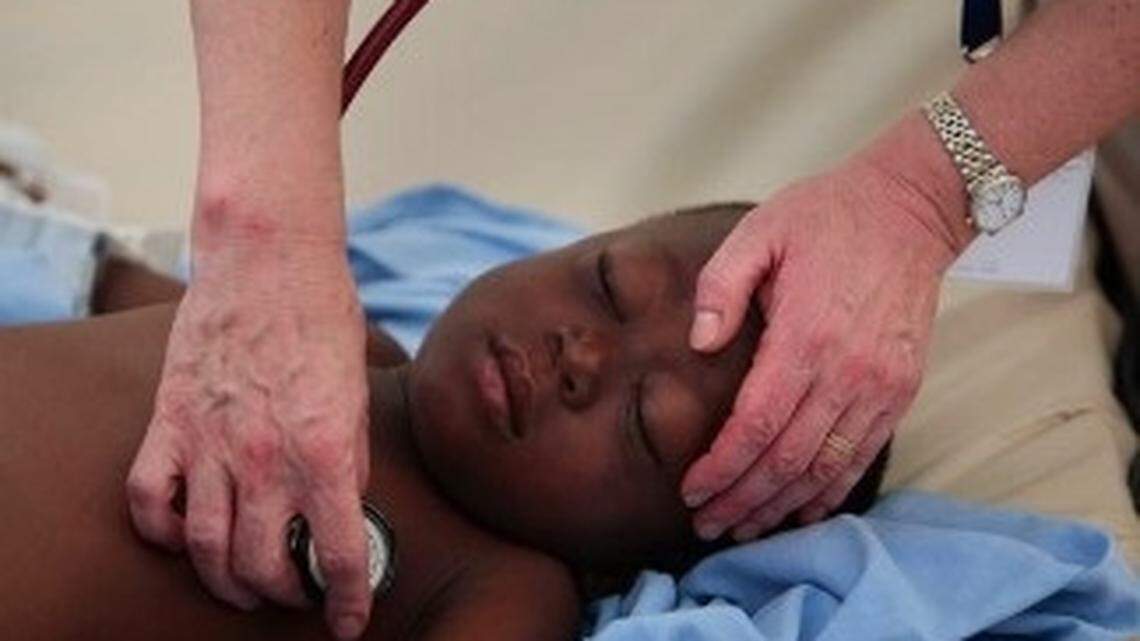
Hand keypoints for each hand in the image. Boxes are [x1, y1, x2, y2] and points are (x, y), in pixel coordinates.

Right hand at [127, 233, 372, 638]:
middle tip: (299, 593)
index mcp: (325, 452)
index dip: (348, 601)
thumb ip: (351, 459)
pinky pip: (148, 500)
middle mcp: (265, 458)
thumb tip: (341, 507)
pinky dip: (163, 532)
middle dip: (286, 596)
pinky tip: (185, 536)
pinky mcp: (169, 423)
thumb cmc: (324, 318)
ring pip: (205, 548)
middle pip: (263, 567)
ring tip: (244, 587)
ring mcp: (209, 443)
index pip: (337, 555)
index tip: (350, 621)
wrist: (269, 259)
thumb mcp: (358, 395)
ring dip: (226, 582)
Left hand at [680, 139, 968, 540]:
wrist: (909, 209)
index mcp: (805, 335)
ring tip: (744, 527)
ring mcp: (881, 386)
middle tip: (707, 525)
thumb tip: (698, 344)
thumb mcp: (759, 231)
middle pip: (786, 460)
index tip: (691, 491)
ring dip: (782, 506)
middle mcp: (847, 371)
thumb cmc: (827, 218)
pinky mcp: (901, 390)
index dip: (721, 468)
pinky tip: (800, 509)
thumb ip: (720, 287)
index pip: (755, 426)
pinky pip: (862, 456)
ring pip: (825, 469)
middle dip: (742, 499)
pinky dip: (830, 491)